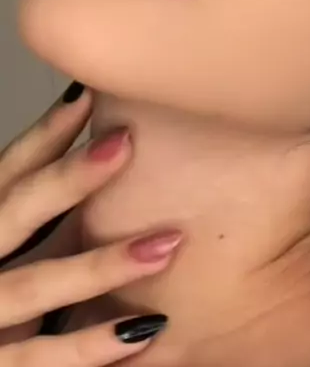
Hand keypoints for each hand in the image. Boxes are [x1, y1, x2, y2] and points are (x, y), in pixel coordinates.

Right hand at [0, 82, 180, 364]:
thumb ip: (37, 210)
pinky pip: (42, 360)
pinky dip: (90, 345)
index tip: (88, 96)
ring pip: (35, 283)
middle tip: (125, 142)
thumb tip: (91, 142)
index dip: (44, 135)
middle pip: (16, 212)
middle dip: (69, 178)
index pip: (8, 173)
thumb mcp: (8, 244)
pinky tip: (142, 329)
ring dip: (101, 264)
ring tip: (167, 244)